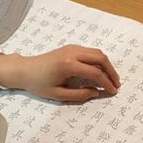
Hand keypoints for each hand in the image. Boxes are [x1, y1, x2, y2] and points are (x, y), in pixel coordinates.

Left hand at [0, 45, 120, 101]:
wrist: (25, 69)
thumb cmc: (38, 83)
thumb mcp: (58, 95)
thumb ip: (79, 95)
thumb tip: (96, 92)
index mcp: (68, 65)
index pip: (95, 72)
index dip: (106, 83)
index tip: (112, 91)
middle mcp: (73, 53)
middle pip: (100, 58)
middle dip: (111, 71)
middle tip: (116, 84)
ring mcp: (72, 48)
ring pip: (97, 53)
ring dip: (106, 65)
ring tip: (110, 79)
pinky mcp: (71, 47)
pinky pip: (90, 52)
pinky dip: (99, 60)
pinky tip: (100, 71)